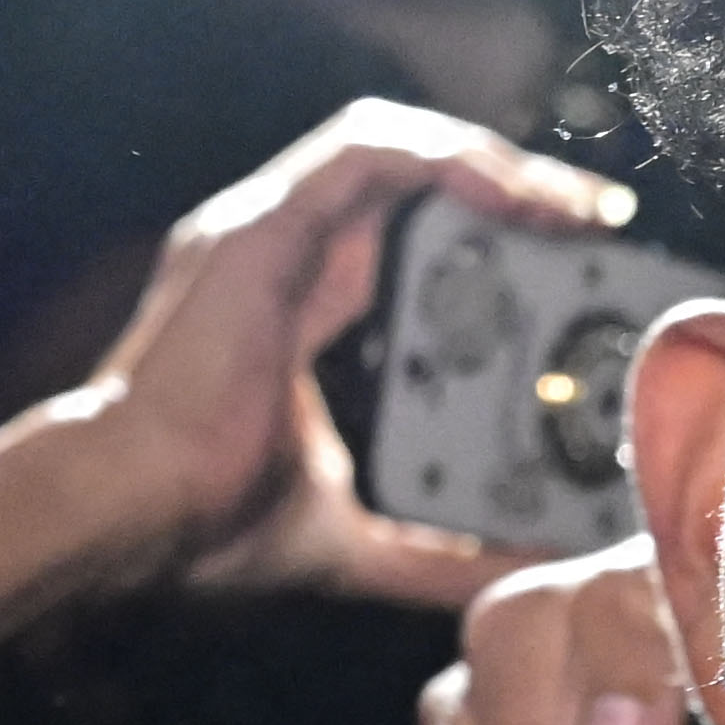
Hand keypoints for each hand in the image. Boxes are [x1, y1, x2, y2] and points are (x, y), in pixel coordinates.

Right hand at [0, 101, 628, 646]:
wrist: (124, 512)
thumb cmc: (203, 523)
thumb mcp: (348, 538)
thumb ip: (430, 554)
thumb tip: (520, 580)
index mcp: (298, 303)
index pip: (406, 234)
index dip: (488, 227)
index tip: (576, 261)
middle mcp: (281, 248)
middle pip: (411, 175)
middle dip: (509, 184)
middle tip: (599, 222)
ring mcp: (265, 226)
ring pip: (392, 144)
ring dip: (488, 159)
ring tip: (569, 204)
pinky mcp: (260, 224)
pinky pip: (365, 151)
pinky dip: (442, 156)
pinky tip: (508, 190)